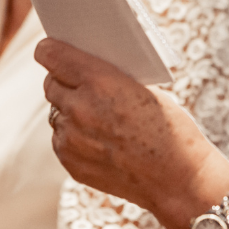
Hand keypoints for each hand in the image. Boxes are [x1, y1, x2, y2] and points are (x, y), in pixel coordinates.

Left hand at [36, 38, 228, 222]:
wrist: (178, 179)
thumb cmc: (170, 128)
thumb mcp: (143, 89)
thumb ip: (107, 77)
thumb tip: (82, 69)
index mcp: (100, 81)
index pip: (51, 55)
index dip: (50, 50)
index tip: (50, 49)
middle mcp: (79, 108)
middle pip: (50, 83)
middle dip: (63, 81)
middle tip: (79, 82)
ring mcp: (72, 139)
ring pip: (55, 113)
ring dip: (69, 110)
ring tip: (96, 115)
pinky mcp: (70, 162)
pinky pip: (61, 139)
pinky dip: (74, 136)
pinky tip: (99, 139)